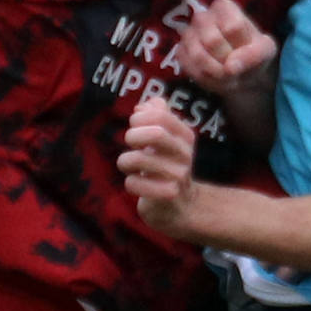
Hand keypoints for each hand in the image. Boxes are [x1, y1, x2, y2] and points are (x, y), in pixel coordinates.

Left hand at [119, 96, 200, 240]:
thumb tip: (145, 104)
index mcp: (185, 136)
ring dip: (126, 161)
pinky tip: (136, 184)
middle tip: (130, 142)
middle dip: (134, 135)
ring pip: (139, 159)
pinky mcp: (166, 196)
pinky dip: (130, 182)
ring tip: (129, 165)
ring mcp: (177, 176)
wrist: (181, 206)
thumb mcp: (167, 139)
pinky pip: (134, 183)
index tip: (135, 124)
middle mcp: (184, 155)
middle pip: (156, 134)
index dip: (140, 117)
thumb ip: (158, 116)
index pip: (161, 115)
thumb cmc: (168, 166)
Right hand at [176, 0, 276, 95]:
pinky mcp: (180, 52)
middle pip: (212, 41)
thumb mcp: (266, 51)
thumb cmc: (252, 54)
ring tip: (227, 76)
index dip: (242, 47)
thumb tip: (231, 66)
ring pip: (198, 56)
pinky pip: (189, 68)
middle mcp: (202, 16)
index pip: (232, 27)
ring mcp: (188, 34)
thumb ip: (255, 54)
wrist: (238, 72)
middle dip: (227, 62)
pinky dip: (205, 79)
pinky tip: (214, 78)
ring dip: (216, 73)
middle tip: (236, 70)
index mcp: (224, 7)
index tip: (248, 54)